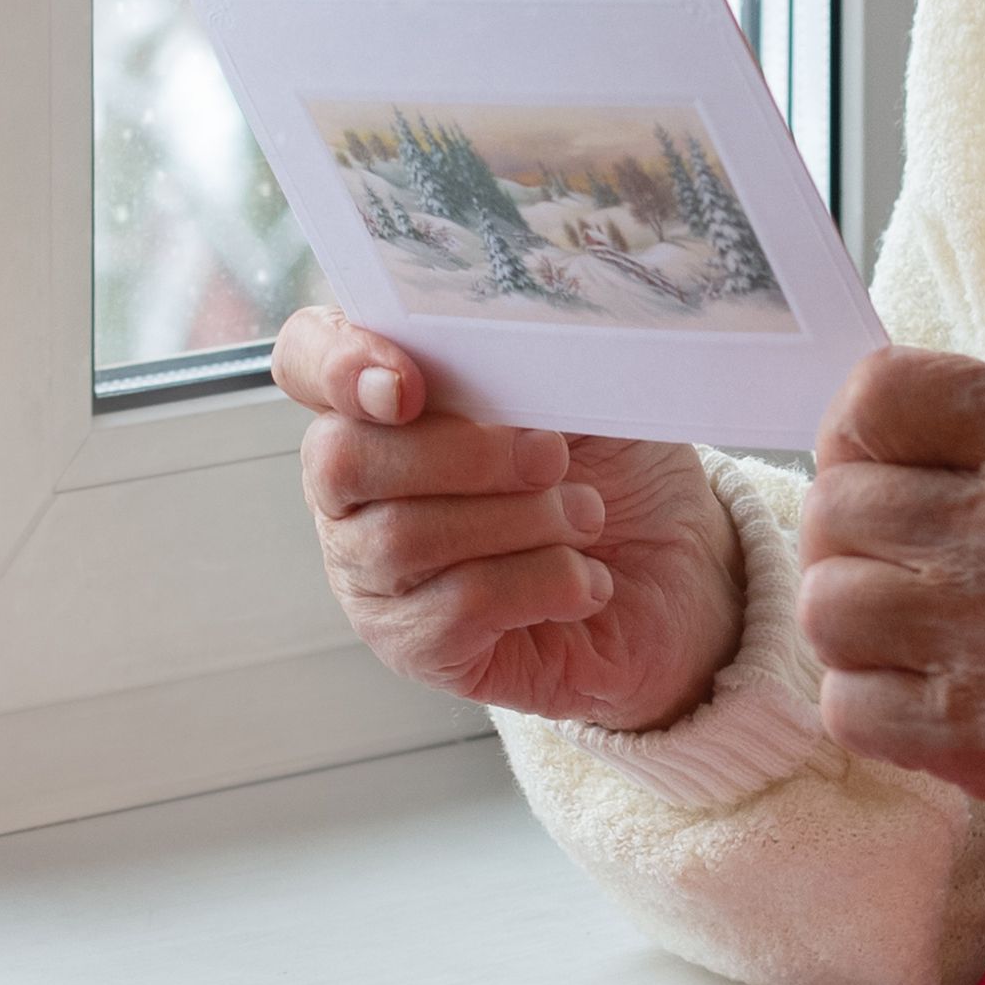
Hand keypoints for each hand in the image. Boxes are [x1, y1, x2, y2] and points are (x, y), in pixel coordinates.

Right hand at [279, 306, 745, 731]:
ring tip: (585, 516)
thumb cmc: (617, 472)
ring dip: (520, 521)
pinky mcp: (416, 645)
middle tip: (552, 456)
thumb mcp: (578, 386)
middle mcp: (354, 489)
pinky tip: (585, 580)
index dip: (336, 364)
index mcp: (378, 402)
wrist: (679, 581)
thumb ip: (518, 354)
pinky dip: (541, 583)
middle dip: (460, 454)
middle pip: (340, 458)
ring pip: (403, 538)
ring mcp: (373, 573)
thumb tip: (501, 340)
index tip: (411, 385)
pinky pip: (457, 607)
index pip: (305, 361)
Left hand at [794, 347, 984, 851]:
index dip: (855, 439)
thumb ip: (984, 438)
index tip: (879, 474)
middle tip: (906, 574)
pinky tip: (933, 701)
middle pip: (835, 507)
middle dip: (854, 545)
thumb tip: (844, 443)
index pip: (877, 395)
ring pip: (825, 605)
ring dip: (855, 630)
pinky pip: (847, 704)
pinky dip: (873, 708)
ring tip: (921, 639)